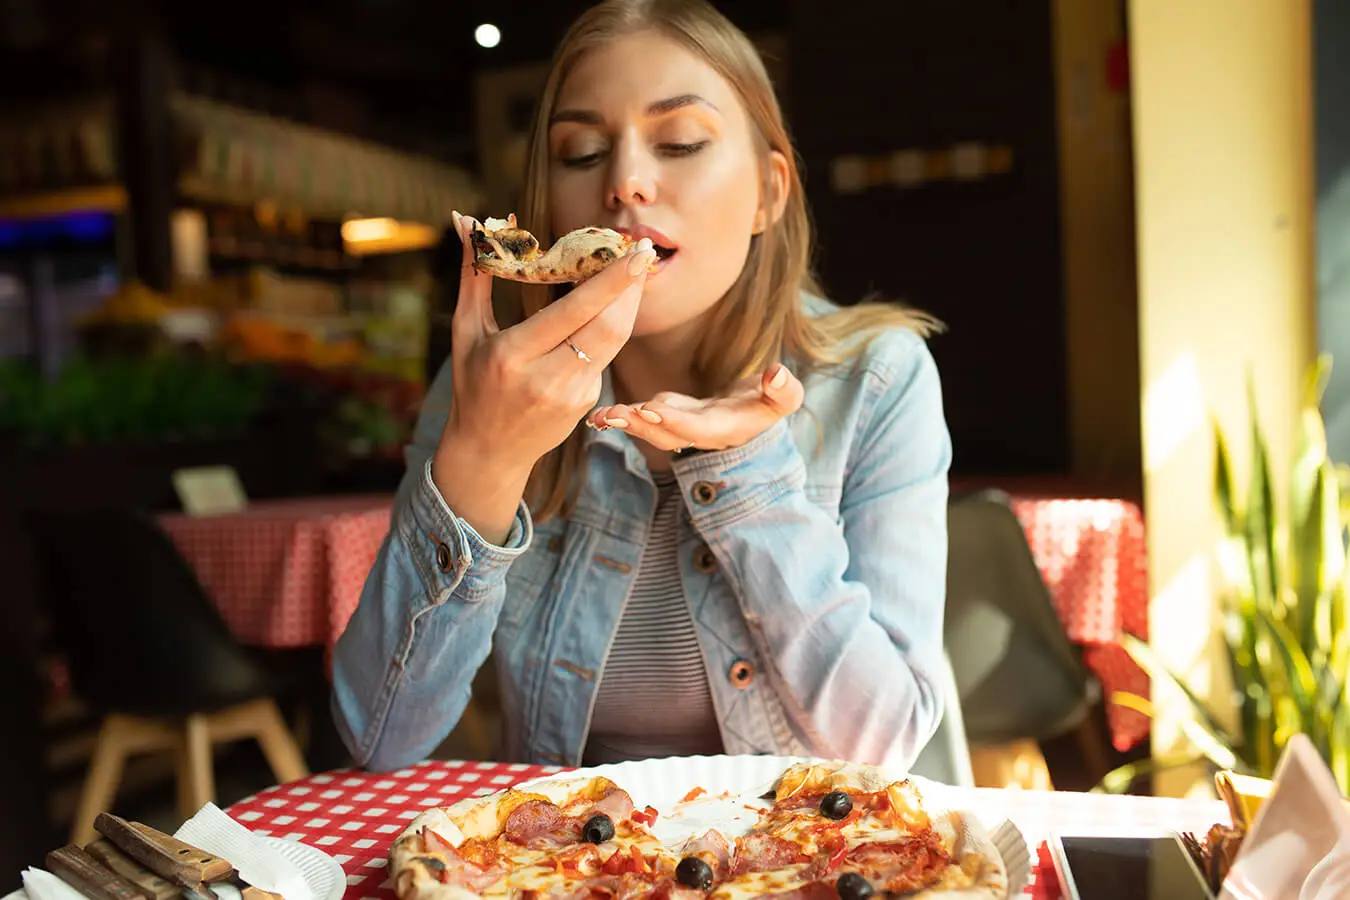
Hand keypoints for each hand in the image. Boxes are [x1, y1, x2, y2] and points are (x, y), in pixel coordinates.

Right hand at [432, 212, 654, 540]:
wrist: (490, 452)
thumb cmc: (473, 384)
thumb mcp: (466, 331)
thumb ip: (474, 275)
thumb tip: (465, 220)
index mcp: (513, 356)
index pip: (574, 311)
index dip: (611, 281)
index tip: (634, 251)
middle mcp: (547, 378)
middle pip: (608, 326)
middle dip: (632, 286)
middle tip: (644, 250)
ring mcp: (573, 395)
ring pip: (616, 340)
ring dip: (630, 303)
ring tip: (636, 270)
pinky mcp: (589, 403)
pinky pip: (605, 356)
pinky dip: (611, 326)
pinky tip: (613, 305)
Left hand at [586, 364, 804, 453]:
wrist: (756, 411)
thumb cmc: (772, 400)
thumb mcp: (786, 397)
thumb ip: (785, 390)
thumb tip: (778, 374)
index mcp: (727, 429)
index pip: (699, 428)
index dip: (676, 421)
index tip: (652, 408)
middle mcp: (700, 433)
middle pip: (667, 436)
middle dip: (641, 426)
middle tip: (614, 415)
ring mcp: (682, 426)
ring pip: (651, 430)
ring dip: (626, 423)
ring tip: (601, 416)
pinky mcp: (669, 416)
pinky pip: (643, 419)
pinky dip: (621, 418)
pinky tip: (596, 415)